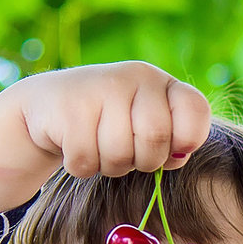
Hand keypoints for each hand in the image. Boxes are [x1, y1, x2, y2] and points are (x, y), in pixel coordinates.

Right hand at [18, 61, 211, 177]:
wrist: (47, 107)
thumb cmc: (106, 125)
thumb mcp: (143, 127)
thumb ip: (169, 140)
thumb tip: (179, 155)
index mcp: (161, 83)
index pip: (195, 110)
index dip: (189, 139)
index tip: (172, 149)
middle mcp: (135, 77)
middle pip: (156, 138)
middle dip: (143, 161)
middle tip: (128, 155)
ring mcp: (101, 88)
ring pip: (119, 154)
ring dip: (109, 166)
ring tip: (99, 149)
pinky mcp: (70, 107)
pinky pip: (86, 160)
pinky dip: (81, 166)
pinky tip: (75, 147)